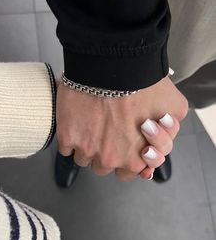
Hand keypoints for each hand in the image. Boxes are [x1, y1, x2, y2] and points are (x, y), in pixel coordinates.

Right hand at [56, 75, 187, 181]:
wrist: (113, 65)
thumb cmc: (143, 85)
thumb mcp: (174, 108)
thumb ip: (171, 129)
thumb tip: (164, 138)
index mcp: (135, 159)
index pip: (128, 174)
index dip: (126, 159)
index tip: (123, 147)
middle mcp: (110, 159)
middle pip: (103, 167)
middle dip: (105, 152)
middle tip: (107, 132)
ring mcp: (86, 149)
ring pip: (83, 158)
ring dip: (87, 145)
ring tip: (92, 123)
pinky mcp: (67, 137)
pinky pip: (65, 148)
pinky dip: (70, 137)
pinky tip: (78, 122)